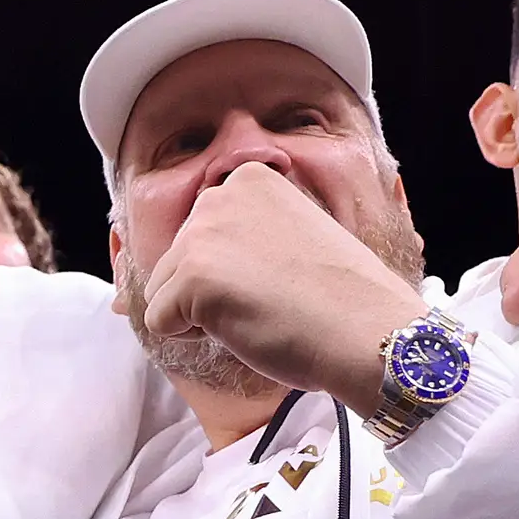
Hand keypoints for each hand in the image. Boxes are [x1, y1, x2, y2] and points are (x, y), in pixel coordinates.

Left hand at [133, 163, 425, 410]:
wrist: (370, 330)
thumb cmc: (338, 296)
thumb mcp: (285, 238)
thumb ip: (237, 237)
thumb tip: (148, 269)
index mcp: (247, 181)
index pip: (198, 239)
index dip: (231, 273)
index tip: (279, 277)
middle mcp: (219, 197)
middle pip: (174, 264)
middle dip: (210, 293)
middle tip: (272, 298)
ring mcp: (203, 235)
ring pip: (162, 292)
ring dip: (201, 316)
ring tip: (259, 310)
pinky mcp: (193, 277)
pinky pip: (159, 321)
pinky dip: (192, 337)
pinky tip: (244, 325)